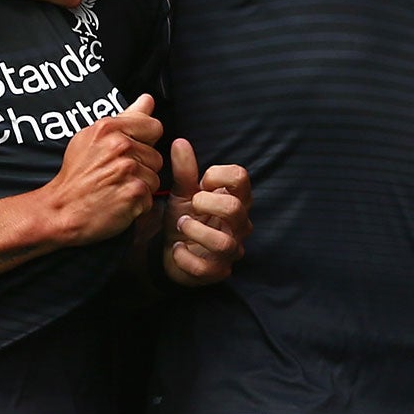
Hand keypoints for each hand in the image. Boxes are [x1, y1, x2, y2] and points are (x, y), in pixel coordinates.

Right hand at [41, 94, 164, 244]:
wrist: (60, 210)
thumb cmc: (75, 176)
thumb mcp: (91, 137)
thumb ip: (125, 117)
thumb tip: (147, 100)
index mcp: (109, 127)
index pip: (154, 126)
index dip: (145, 142)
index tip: (129, 152)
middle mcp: (120, 145)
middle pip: (156, 156)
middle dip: (141, 168)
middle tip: (116, 175)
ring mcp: (128, 169)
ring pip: (155, 178)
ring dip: (140, 187)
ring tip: (116, 188)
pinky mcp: (134, 192)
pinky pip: (150, 198)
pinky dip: (137, 205)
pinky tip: (118, 202)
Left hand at [159, 138, 251, 285]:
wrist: (171, 253)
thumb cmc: (185, 219)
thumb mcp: (183, 193)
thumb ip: (184, 170)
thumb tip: (180, 141)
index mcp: (236, 199)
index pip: (241, 177)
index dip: (217, 175)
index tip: (202, 183)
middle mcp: (239, 225)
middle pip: (236, 208)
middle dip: (206, 203)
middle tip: (192, 205)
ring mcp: (230, 251)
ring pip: (224, 242)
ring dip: (195, 231)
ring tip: (182, 225)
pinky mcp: (216, 272)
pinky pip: (204, 267)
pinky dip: (184, 256)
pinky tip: (176, 248)